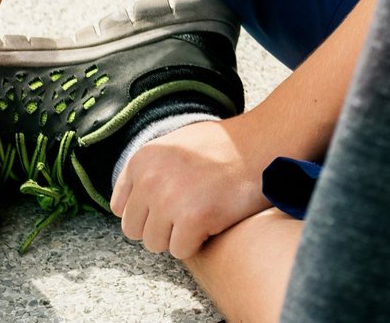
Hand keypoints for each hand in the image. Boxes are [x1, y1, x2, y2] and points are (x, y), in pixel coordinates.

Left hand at [111, 117, 267, 260]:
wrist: (268, 140)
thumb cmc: (227, 145)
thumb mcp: (177, 143)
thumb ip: (149, 169)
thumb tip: (123, 205)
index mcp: (143, 159)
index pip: (122, 209)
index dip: (149, 210)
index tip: (173, 202)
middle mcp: (150, 179)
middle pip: (136, 230)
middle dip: (162, 226)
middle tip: (191, 209)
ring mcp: (170, 199)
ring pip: (156, 244)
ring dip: (180, 235)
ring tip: (205, 212)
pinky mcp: (194, 218)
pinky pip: (181, 250)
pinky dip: (199, 241)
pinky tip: (216, 219)